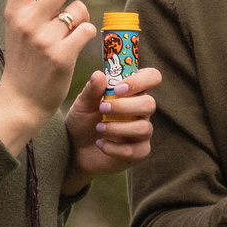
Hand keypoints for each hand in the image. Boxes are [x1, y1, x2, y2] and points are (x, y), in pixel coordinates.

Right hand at [0, 0, 95, 153]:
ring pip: (79, 10)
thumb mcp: (18, 28)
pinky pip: (87, 30)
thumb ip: (35, 3)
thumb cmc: (24, 62)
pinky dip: (87, 34)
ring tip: (73, 31)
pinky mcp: (61, 56)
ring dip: (82, 17)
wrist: (20, 100)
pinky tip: (78, 44)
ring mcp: (44, 39)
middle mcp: (27, 22)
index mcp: (14, 11)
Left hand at [66, 65, 161, 190]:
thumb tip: (99, 75)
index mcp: (131, 93)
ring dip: (118, 128)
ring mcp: (141, 132)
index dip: (140, 80)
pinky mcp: (138, 152)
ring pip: (144, 128)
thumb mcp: (83, 104)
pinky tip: (100, 144)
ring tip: (99, 128)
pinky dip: (114, 148)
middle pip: (150, 104)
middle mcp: (141, 111)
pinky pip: (135, 150)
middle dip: (124, 107)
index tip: (118, 88)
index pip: (151, 77)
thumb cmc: (83, 121)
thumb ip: (92, 90)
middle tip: (103, 109)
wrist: (74, 149)